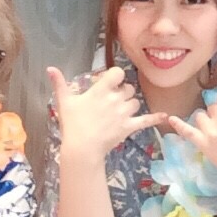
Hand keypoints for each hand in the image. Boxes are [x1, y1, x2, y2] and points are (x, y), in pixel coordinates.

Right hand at [49, 65, 167, 162]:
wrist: (82, 148)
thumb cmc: (72, 124)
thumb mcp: (64, 102)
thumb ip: (59, 84)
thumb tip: (50, 68)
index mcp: (101, 90)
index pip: (117, 73)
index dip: (115, 76)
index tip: (108, 82)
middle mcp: (116, 98)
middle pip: (128, 88)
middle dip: (122, 92)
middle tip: (111, 101)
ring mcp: (124, 113)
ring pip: (135, 102)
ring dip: (130, 105)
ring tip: (119, 112)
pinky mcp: (129, 127)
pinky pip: (146, 120)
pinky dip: (155, 118)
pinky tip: (166, 116)